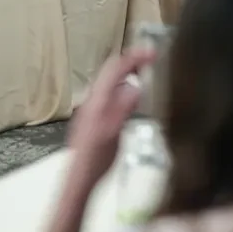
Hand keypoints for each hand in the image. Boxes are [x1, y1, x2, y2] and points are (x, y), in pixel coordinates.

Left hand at [65, 47, 154, 188]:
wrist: (79, 180)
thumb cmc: (96, 159)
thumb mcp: (113, 134)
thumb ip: (123, 109)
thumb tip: (137, 86)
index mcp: (97, 101)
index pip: (115, 70)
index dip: (134, 57)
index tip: (153, 52)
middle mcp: (93, 100)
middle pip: (111, 71)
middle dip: (131, 60)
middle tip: (152, 57)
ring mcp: (93, 109)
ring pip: (110, 81)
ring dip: (128, 72)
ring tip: (146, 71)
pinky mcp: (95, 117)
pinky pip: (111, 92)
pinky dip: (124, 85)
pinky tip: (134, 95)